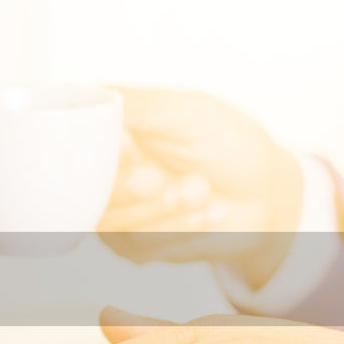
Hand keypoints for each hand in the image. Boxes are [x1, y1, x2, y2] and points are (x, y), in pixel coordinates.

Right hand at [98, 87, 303, 287]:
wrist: (267, 191)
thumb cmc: (228, 142)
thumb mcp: (186, 111)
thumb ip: (137, 104)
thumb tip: (90, 98)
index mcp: (108, 132)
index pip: (76, 144)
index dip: (100, 149)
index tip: (130, 144)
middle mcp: (103, 172)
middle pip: (87, 190)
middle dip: (134, 188)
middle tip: (164, 177)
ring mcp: (115, 211)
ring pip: (114, 223)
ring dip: (168, 209)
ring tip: (204, 190)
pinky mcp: (134, 245)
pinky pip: (140, 246)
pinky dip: (182, 228)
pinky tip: (211, 211)